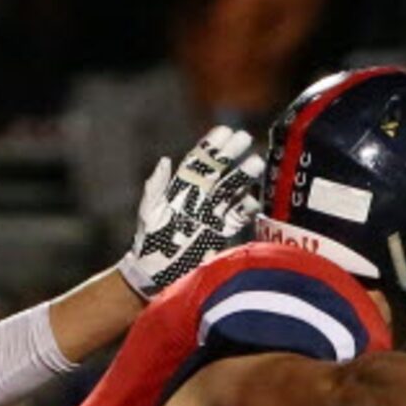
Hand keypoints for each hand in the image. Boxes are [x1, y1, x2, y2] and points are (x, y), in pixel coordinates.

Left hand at [120, 125, 263, 296]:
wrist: (157, 274)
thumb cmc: (149, 243)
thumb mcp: (149, 213)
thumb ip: (156, 187)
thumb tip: (165, 160)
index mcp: (181, 189)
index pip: (199, 161)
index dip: (211, 145)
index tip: (225, 131)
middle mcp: (200, 197)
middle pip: (219, 170)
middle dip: (232, 154)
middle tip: (245, 138)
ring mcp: (213, 212)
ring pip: (232, 189)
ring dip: (244, 176)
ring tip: (257, 163)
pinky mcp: (223, 230)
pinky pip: (239, 215)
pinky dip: (247, 206)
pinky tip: (254, 197)